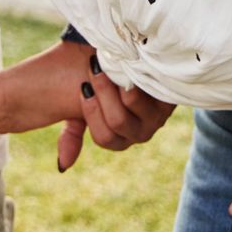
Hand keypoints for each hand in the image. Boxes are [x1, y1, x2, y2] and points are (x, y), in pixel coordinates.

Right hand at [56, 70, 175, 169]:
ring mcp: (156, 118)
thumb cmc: (111, 92)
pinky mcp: (169, 100)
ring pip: (132, 103)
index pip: (103, 137)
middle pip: (117, 121)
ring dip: (118, 82)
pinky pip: (151, 90)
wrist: (141, 73)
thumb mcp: (89, 111)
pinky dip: (137, 77)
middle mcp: (140, 134)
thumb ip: (73, 134)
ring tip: (111, 65)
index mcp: (120, 141)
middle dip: (102, 92)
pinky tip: (128, 65)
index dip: (92, 111)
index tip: (84, 87)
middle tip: (95, 68)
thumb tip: (62, 167)